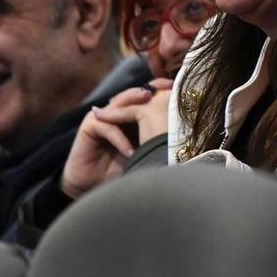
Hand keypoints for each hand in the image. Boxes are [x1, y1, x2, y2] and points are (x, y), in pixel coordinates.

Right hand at [59, 80, 172, 199]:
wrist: (92, 187)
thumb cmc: (120, 171)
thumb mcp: (145, 152)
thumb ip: (157, 137)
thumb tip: (186, 125)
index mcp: (134, 116)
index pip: (147, 95)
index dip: (161, 89)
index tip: (177, 89)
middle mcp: (118, 112)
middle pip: (133, 94)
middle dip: (149, 91)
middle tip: (163, 90)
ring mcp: (104, 117)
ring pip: (120, 104)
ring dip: (133, 107)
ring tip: (146, 114)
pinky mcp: (89, 126)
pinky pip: (107, 126)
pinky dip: (120, 139)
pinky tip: (130, 152)